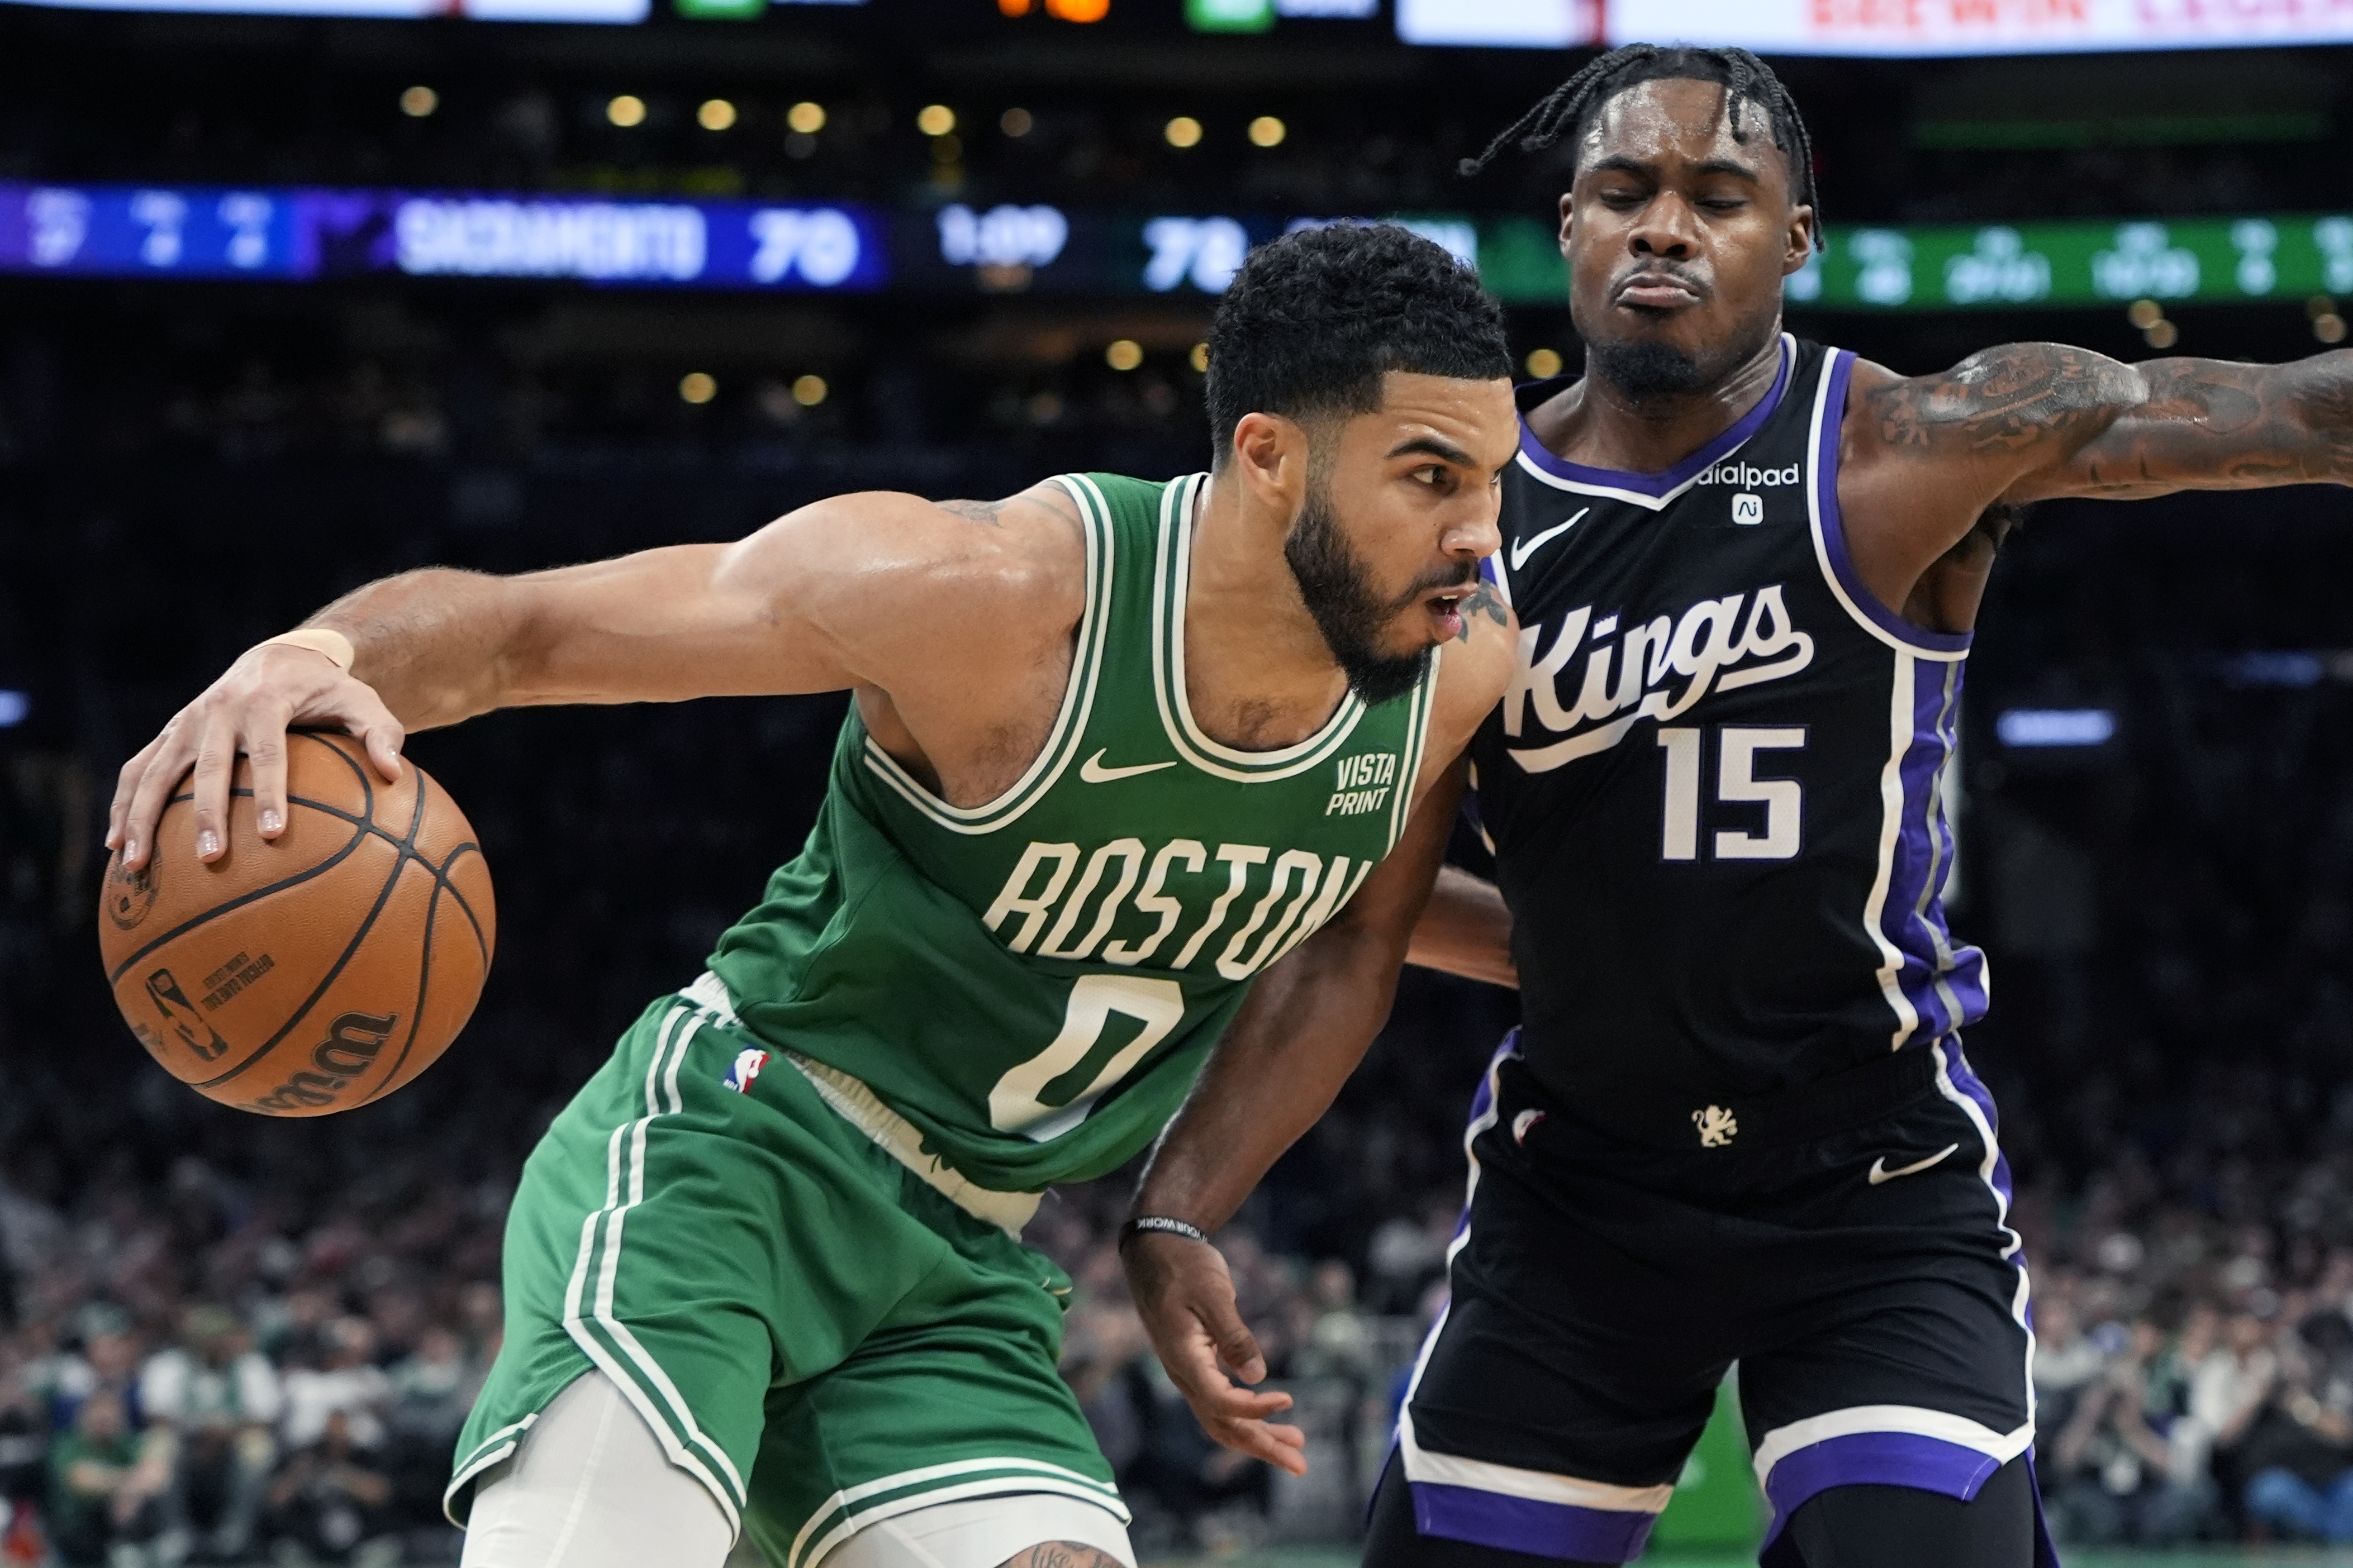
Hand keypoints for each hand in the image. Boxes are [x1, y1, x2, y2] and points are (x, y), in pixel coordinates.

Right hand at [107, 641, 404, 870]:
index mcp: (265, 702)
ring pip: (155, 769)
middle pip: (208, 767)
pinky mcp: (170, 733)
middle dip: (206, 814)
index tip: (275, 834)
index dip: (270, 793)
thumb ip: (382, 734)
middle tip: (211, 859)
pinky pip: (138, 769)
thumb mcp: (364, 703)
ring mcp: (188, 722)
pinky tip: (116, 847)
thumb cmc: (329, 691)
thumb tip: (394, 772)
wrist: (280, 657)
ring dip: (141, 816)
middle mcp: (218, 710)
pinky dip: (123, 804)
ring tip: (138, 863)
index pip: (268, 753)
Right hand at [1121, 1231, 1306, 1475]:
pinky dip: (1246, 1413)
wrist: (1155, 1249)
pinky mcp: (1196, 1363)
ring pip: (1221, 1418)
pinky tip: (1270, 1413)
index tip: (1289, 1400)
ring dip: (1257, 1435)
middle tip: (1300, 1464)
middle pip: (1222, 1425)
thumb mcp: (1213, 1293)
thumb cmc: (1185, 1266)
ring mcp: (1188, 1371)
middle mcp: (1183, 1373)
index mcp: (1184, 1358)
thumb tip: (1257, 1376)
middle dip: (1261, 1447)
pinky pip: (1220, 1401)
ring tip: (1295, 1444)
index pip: (1220, 1402)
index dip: (1255, 1409)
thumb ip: (1234, 1335)